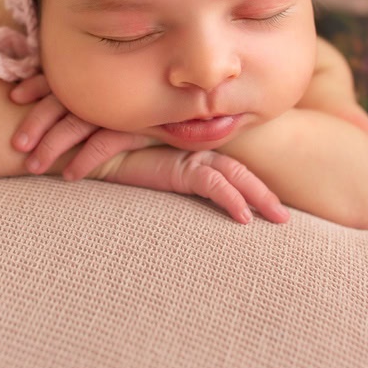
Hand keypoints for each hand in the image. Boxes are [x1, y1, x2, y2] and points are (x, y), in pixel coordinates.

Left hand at [8, 72, 165, 180]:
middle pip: (63, 99)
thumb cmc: (166, 94)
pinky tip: (71, 175)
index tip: (16, 96)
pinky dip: (85, 160)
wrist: (208, 100)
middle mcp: (109, 85)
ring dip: (52, 145)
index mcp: (102, 72)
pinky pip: (104, 142)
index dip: (38, 83)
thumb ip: (105, 89)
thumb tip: (70, 99)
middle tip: (17, 144)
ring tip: (33, 167)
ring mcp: (123, 102)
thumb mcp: (130, 88)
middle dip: (36, 121)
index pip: (64, 73)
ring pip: (77, 123)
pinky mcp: (139, 123)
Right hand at [101, 146, 291, 224]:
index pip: (227, 171)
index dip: (250, 188)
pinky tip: (244, 217)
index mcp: (186, 156)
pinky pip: (209, 182)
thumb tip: (178, 213)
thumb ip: (156, 179)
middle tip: (286, 220)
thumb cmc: (105, 160)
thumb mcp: (136, 173)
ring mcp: (184, 156)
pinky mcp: (173, 164)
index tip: (270, 210)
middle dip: (265, 194)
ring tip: (279, 218)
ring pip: (232, 175)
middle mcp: (190, 153)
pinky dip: (229, 198)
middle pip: (238, 172)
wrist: (81, 147)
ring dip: (259, 196)